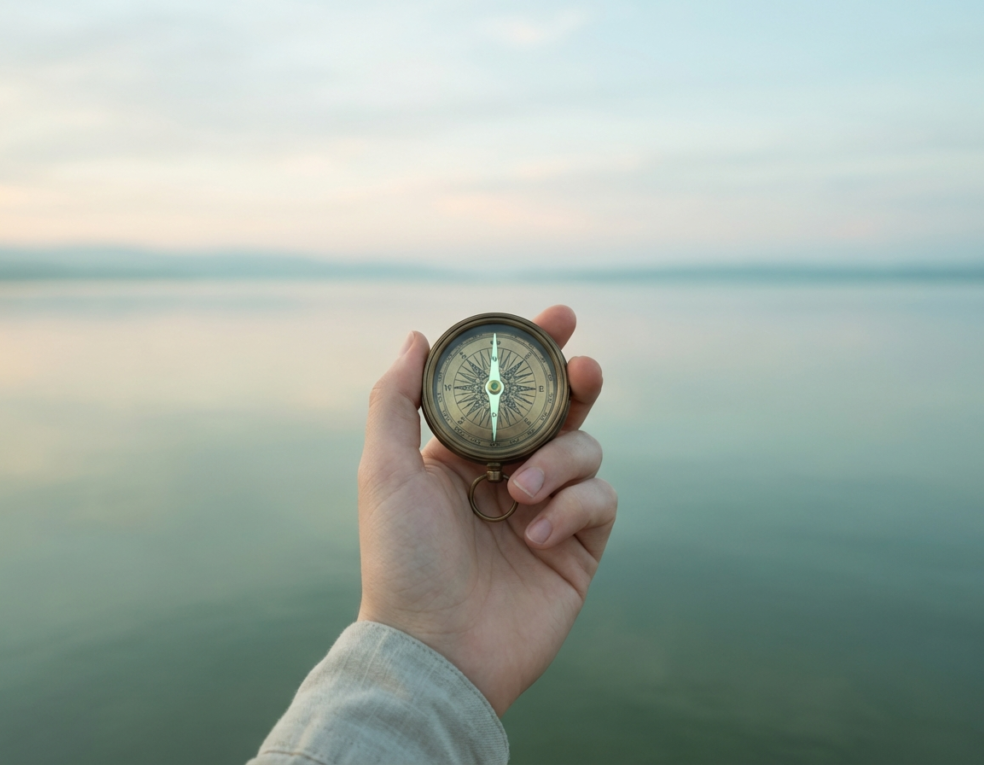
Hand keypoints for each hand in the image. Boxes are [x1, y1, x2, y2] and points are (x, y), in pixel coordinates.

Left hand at [357, 305, 616, 714]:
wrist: (436, 650)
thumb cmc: (401, 560)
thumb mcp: (384, 470)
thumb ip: (397, 398)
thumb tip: (418, 336)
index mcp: (466, 455)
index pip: (510, 391)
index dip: (535, 352)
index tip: (559, 318)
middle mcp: (509, 476)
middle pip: (560, 411)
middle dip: (577, 383)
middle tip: (584, 368)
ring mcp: (547, 511)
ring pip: (584, 450)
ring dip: (559, 461)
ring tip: (522, 494)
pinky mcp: (578, 548)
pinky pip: (600, 501)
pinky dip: (573, 508)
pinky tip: (536, 537)